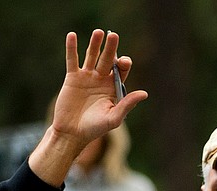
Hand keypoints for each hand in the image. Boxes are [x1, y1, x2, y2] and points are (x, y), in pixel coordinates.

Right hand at [31, 30, 147, 185]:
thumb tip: (144, 93)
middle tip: (114, 36)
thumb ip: (127, 104)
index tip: (123, 61)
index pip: (121, 71)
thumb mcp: (114, 118)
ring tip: (99, 32)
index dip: (123, 63)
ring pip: (91, 56)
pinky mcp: (72, 77)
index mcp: (114, 88)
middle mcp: (101, 79)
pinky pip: (72, 60)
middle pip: (108, 59)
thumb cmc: (95, 128)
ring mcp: (86, 77)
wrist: (73, 133)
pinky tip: (72, 35)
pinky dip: (72, 48)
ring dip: (95, 44)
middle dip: (111, 48)